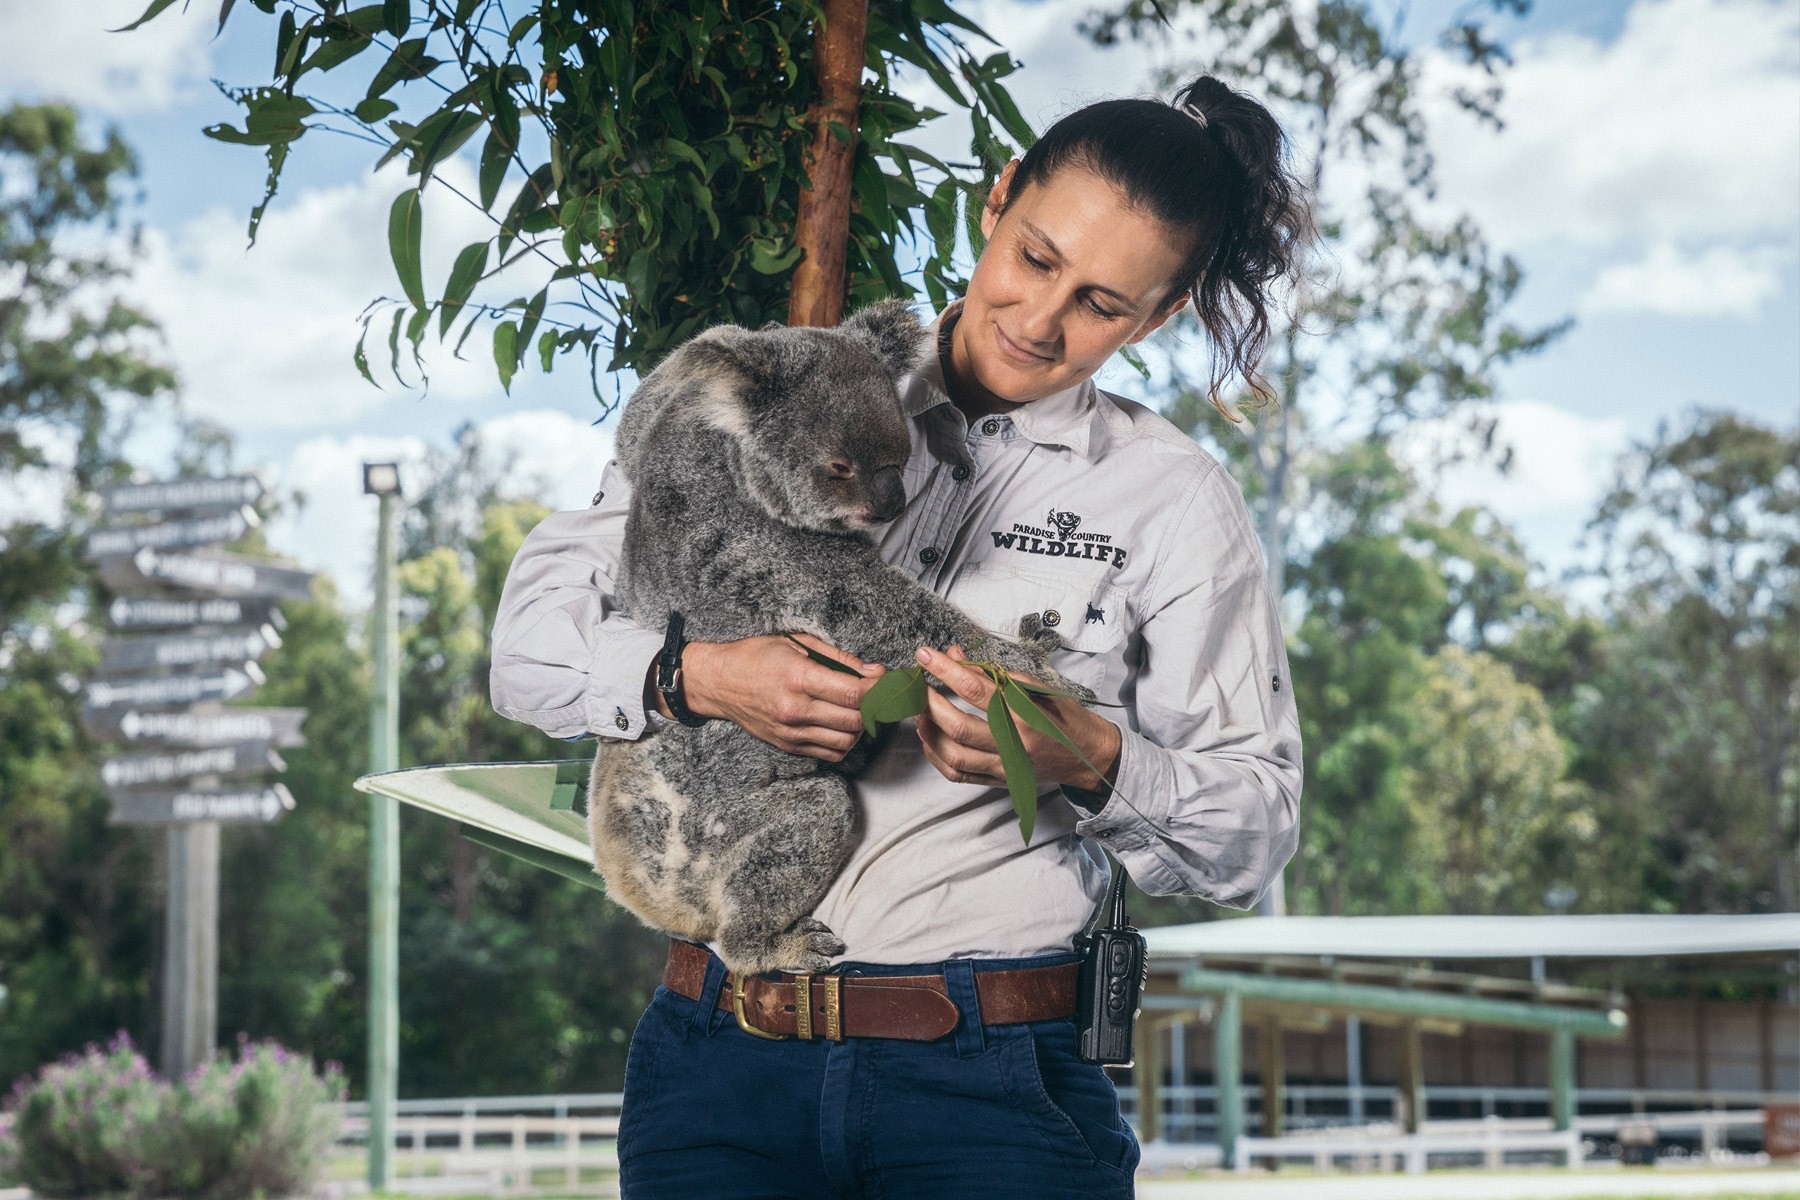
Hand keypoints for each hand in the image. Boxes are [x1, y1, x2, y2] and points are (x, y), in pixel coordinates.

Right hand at [674, 634, 884, 760]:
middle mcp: (795, 709)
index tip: (887, 680)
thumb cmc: (756, 656)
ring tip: (859, 710)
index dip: (878, 688)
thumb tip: (873, 672)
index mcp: (798, 678)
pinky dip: (844, 742)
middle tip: (879, 695)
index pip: (853, 692)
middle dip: (874, 707)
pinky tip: (842, 725)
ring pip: (846, 741)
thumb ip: (838, 658)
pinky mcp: (788, 746)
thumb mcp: (796, 642)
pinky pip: (829, 754)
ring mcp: (791, 732)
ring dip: (861, 727)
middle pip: (855, 719)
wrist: (718, 682)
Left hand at [913, 645, 1119, 792]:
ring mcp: (1004, 767)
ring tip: (917, 711)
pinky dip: (937, 757)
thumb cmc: (1062, 716)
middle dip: (928, 703)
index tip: (925, 655)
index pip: (976, 690)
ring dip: (929, 731)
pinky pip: (959, 775)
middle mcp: (1013, 744)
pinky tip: (928, 738)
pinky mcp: (999, 782)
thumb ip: (993, 673)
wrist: (1086, 755)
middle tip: (913, 685)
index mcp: (1025, 716)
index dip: (946, 670)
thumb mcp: (1035, 687)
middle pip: (958, 726)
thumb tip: (956, 655)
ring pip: (954, 755)